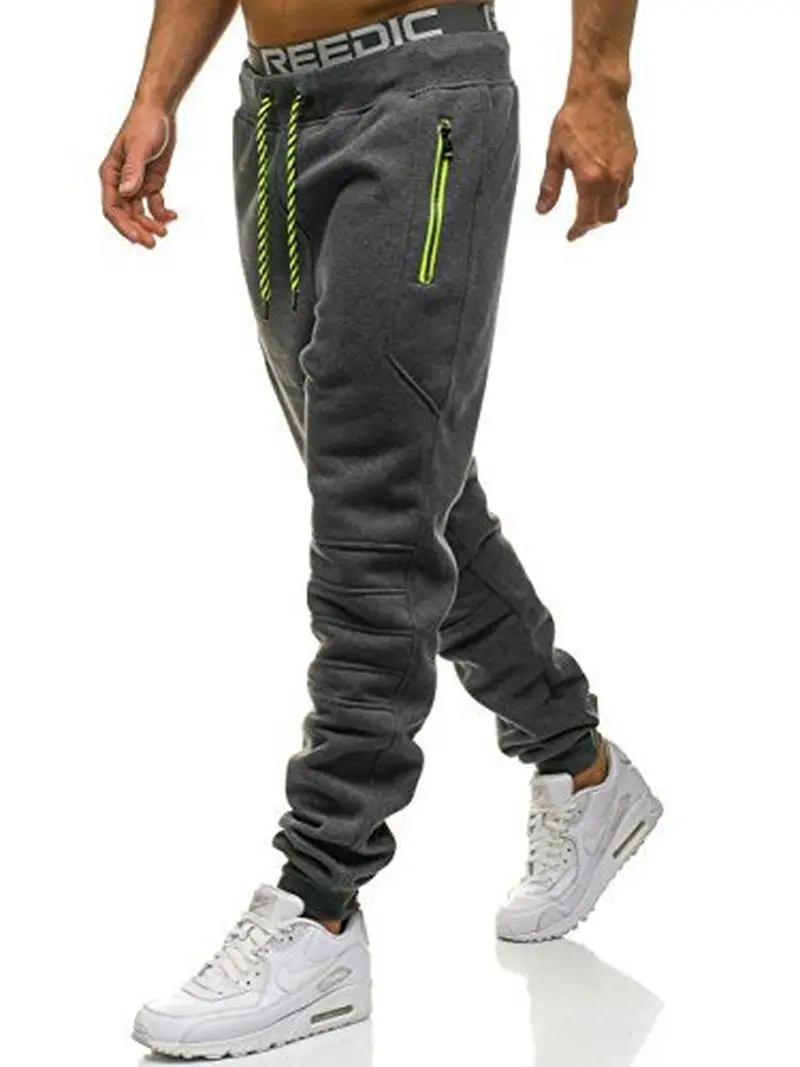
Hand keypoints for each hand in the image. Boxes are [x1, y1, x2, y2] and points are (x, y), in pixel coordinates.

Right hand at [99, 104, 177, 248]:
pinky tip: (172, 216)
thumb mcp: (139, 147)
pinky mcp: (151, 182)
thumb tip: (126, 192)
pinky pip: (153, 204)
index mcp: (111, 174)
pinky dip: (162, 213)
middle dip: (138, 229)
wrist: (159, 111)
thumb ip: (132, 171)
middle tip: (152, 242)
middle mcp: (121, 181)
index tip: (137, 237)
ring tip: (163, 232)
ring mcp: (136, 183)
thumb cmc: (144, 123)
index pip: (112, 208)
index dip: (123, 225)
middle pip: (126, 215)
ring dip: (150, 224)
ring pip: (139, 212)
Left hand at [537, 91, 636, 241]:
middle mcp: (611, 176)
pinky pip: (627, 186)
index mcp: (590, 178)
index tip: (571, 235)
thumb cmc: (574, 119)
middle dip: (592, 224)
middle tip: (579, 223)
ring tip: (592, 207)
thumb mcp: (554, 154)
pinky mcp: (632, 157)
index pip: (587, 218)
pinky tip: (604, 188)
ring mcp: (624, 167)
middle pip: (607, 217)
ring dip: (606, 210)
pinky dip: (616, 194)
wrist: (599, 92)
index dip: (578, 231)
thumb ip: (550, 186)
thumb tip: (542, 210)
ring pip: (620, 203)